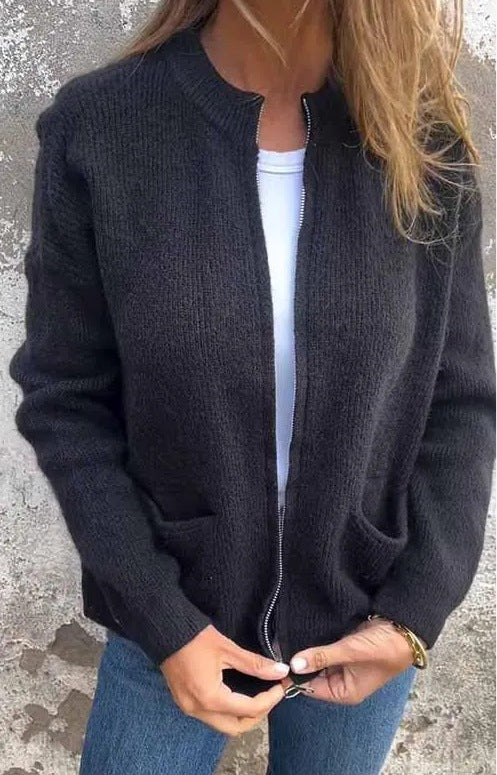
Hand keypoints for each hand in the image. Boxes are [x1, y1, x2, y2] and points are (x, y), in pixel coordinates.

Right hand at [161, 624, 288, 735]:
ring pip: (222, 725)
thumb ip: (255, 664)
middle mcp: (198, 709)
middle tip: (271, 695)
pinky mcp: (185, 703)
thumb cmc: (195, 637)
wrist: (165, 630)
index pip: (248, 709)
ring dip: (242, 715)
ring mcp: (189, 708)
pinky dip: (228, 711)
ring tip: (257, 695)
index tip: (281, 686)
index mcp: (210, 698)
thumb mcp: (228, 649)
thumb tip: (280, 671)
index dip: (269, 700)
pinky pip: (211, 717)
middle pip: (236, 727)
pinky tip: (238, 694)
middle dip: (258, 714)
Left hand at [287, 617, 414, 703]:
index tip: (277, 662)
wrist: (404, 628)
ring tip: (286, 638)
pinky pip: (324, 649)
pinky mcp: (343, 650)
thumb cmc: (382, 648)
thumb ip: (322, 657)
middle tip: (278, 645)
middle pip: (312, 675)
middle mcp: (342, 682)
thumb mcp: (350, 652)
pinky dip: (315, 643)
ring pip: (317, 661)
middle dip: (299, 662)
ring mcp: (342, 665)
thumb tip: (294, 665)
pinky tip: (302, 632)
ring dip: (307, 651)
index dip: (294, 676)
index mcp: (344, 692)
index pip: (311, 688)